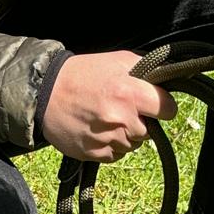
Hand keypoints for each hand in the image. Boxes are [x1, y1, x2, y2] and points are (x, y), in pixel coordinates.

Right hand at [41, 50, 177, 162]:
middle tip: (121, 106)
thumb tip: (167, 77)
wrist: (45, 93)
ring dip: (126, 133)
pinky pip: (117, 154)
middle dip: (141, 120)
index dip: (162, 105)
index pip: (168, 110)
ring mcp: (109, 139)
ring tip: (106, 116)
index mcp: (129, 93)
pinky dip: (111, 144)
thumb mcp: (117, 59)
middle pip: (151, 130)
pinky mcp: (96, 154)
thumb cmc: (82, 74)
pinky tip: (98, 128)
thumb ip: (146, 68)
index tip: (153, 103)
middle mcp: (122, 119)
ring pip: (134, 144)